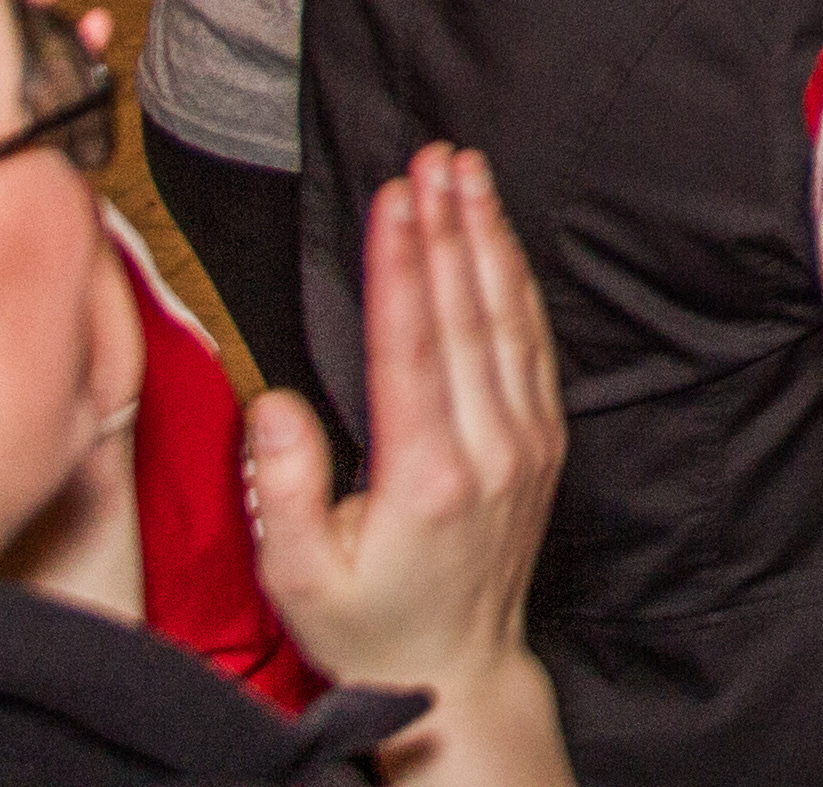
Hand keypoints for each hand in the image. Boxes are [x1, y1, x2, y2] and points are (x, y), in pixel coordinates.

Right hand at [247, 149, 565, 726]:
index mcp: (427, 476)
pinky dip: (517, 283)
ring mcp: (527, 442)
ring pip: (509, 319)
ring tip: (467, 172)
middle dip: (450, 226)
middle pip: (468, 315)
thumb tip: (276, 401)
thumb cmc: (369, 622)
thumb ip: (281, 486)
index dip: (404, 263)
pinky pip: (533, 346)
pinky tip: (499, 238)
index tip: (396, 196)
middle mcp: (491, 450)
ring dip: (487, 238)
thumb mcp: (297, 573)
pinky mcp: (545, 441)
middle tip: (435, 156)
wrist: (456, 667)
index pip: (414, 345)